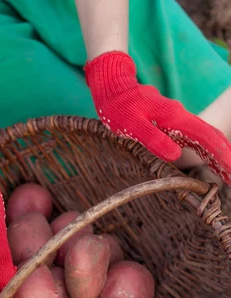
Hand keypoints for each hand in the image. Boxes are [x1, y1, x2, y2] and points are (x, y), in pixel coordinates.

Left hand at [85, 51, 230, 184]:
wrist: (113, 87)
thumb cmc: (119, 107)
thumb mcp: (132, 126)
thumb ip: (153, 139)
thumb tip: (175, 155)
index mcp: (175, 119)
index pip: (206, 139)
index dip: (221, 156)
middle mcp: (181, 118)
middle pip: (211, 139)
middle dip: (225, 158)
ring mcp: (178, 120)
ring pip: (205, 139)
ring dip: (218, 156)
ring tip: (227, 175)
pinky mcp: (172, 124)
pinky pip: (194, 138)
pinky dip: (206, 150)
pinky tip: (211, 162)